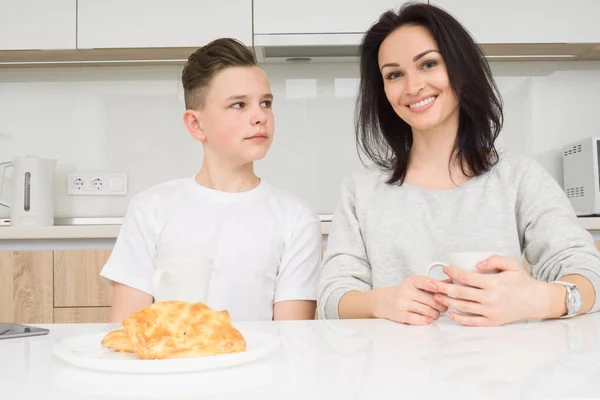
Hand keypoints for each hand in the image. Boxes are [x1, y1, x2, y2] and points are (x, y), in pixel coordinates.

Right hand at [373, 275, 448, 324]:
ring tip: (436, 314)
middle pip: (431, 300)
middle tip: (444, 307)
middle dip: (441, 306)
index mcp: (411, 281)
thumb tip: (453, 281)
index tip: (443, 288)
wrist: (384, 301)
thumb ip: (433, 283)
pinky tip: (429, 320)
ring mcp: (402, 303)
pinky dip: (426, 321)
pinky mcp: (400, 315)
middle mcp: (406, 291)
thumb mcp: (416, 284)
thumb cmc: (404, 292)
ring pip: (427, 311)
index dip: (435, 285)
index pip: (424, 281)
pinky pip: (417, 319)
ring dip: (436, 315)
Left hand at [428, 254, 550, 325]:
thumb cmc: (522, 281)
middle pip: (461, 293)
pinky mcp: (492, 321)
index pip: (467, 277)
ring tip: (436, 296)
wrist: (537, 301)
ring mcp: (491, 311)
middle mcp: (491, 298)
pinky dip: (459, 319)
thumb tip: (476, 265)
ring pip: (463, 307)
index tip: (445, 269)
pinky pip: (472, 322)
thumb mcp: (512, 264)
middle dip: (443, 288)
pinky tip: (449, 313)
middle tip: (431, 283)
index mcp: (494, 283)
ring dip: (447, 302)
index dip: (453, 273)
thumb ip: (494, 260)